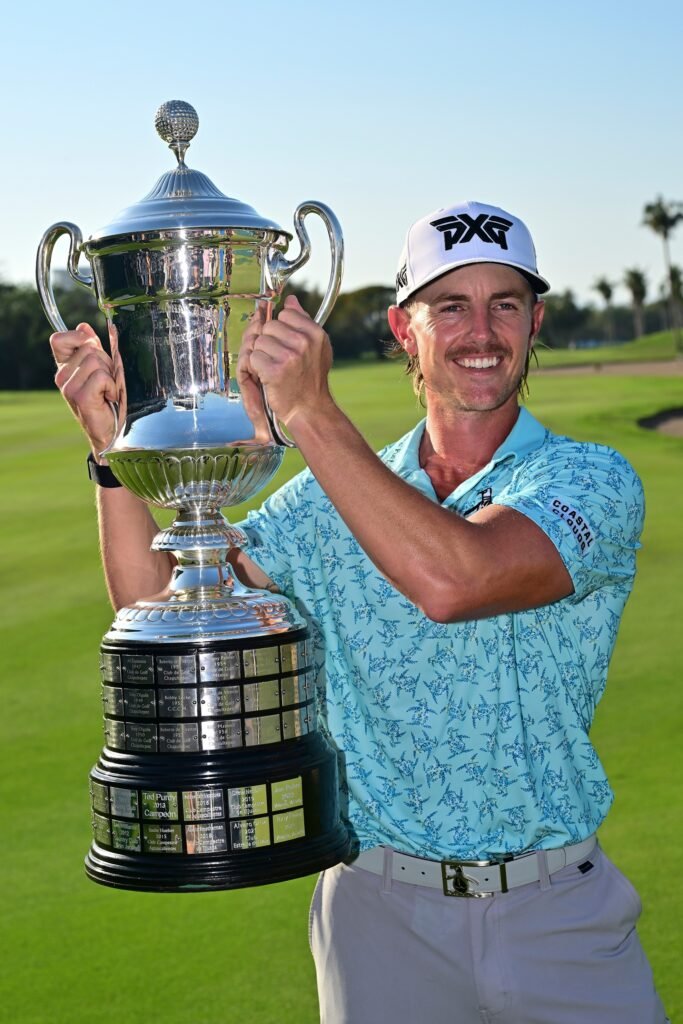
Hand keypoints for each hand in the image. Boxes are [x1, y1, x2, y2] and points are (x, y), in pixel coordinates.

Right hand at [50, 322, 120, 460]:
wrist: (112, 434)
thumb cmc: (110, 402)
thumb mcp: (103, 371)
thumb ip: (93, 349)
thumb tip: (84, 326)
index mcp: (64, 368)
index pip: (59, 339)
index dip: (78, 337)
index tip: (93, 349)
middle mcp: (62, 376)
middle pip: (90, 348)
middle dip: (107, 362)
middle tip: (108, 383)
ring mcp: (68, 387)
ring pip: (97, 361)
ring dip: (111, 376)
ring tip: (109, 391)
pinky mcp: (79, 396)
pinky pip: (102, 376)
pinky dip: (113, 387)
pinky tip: (109, 399)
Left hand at [238, 295, 333, 429]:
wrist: (309, 408)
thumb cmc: (310, 378)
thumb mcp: (316, 346)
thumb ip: (303, 321)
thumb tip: (290, 300)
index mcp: (315, 333)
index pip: (285, 314)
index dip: (281, 329)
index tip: (285, 343)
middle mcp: (303, 342)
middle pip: (268, 327)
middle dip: (268, 342)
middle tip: (277, 358)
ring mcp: (289, 356)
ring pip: (259, 342)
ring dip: (261, 356)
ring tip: (273, 368)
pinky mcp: (275, 370)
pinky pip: (253, 358)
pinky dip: (256, 368)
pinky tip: (267, 376)